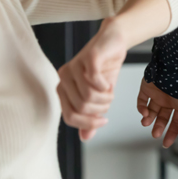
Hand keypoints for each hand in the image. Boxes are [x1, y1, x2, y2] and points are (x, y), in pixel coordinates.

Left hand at [56, 17, 128, 140]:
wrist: (114, 41)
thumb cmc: (105, 67)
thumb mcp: (99, 96)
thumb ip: (91, 115)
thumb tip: (85, 137)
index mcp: (63, 88)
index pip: (70, 116)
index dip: (88, 123)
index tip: (104, 120)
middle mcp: (64, 77)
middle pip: (81, 108)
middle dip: (100, 109)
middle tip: (109, 101)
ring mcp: (74, 66)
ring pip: (89, 96)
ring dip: (105, 98)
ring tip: (110, 92)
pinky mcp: (87, 58)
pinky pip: (94, 81)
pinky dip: (106, 86)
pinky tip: (109, 83)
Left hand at [138, 79, 177, 147]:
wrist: (171, 70)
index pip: (175, 122)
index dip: (171, 133)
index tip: (166, 143)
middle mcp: (168, 100)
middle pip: (162, 118)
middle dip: (158, 127)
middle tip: (155, 134)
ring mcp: (157, 95)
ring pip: (151, 111)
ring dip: (148, 119)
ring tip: (146, 122)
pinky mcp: (146, 89)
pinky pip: (141, 101)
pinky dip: (141, 108)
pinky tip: (144, 112)